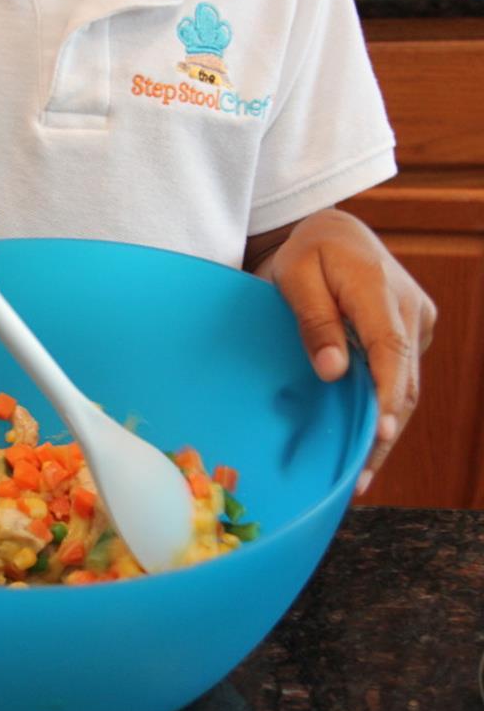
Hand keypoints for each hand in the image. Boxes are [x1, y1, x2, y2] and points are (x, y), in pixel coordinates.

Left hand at [261, 208, 436, 493]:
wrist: (334, 232)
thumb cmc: (307, 252)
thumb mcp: (294, 275)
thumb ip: (314, 320)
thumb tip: (333, 371)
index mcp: (379, 289)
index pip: (390, 350)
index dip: (387, 396)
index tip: (381, 434)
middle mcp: (409, 308)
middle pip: (404, 380)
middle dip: (384, 432)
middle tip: (356, 479)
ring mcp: (416, 322)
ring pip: (407, 385)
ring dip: (386, 429)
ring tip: (358, 476)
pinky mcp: (411, 333)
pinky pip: (401, 377)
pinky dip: (384, 410)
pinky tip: (364, 445)